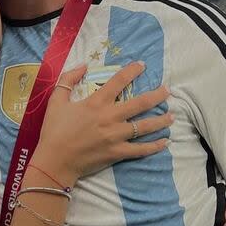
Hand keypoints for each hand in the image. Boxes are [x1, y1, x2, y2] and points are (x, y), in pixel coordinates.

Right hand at [34, 62, 172, 185]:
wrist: (55, 160)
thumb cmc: (54, 130)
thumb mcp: (56, 100)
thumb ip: (68, 80)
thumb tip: (83, 65)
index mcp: (96, 103)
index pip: (118, 82)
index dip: (132, 71)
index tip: (142, 65)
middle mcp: (110, 117)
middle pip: (139, 103)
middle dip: (156, 95)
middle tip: (168, 91)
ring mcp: (116, 136)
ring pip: (144, 126)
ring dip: (161, 120)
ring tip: (172, 116)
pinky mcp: (117, 152)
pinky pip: (140, 149)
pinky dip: (154, 146)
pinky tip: (165, 142)